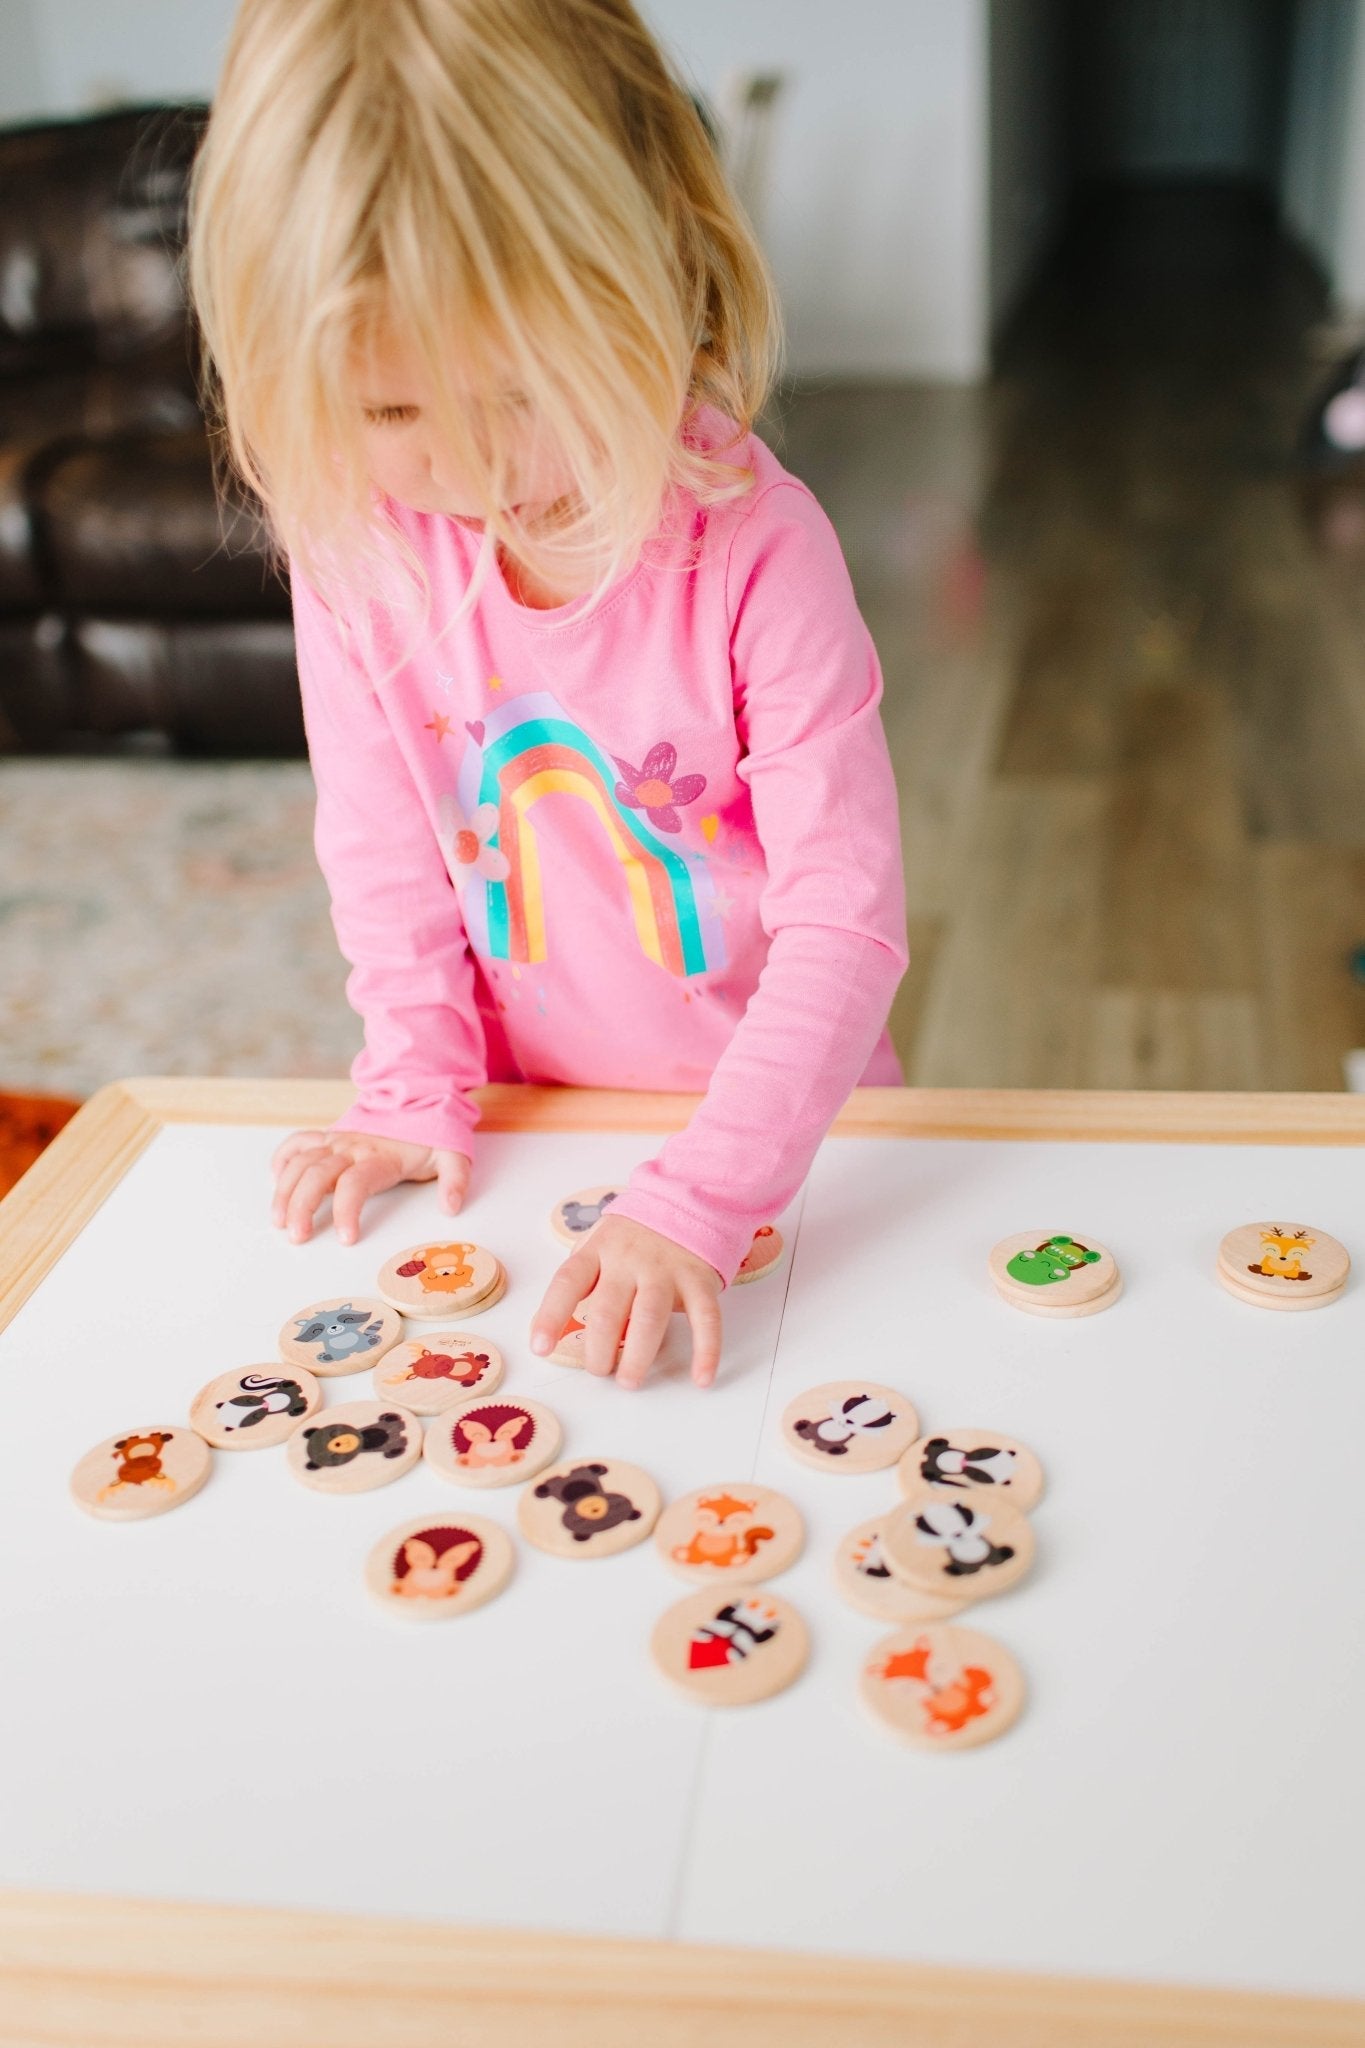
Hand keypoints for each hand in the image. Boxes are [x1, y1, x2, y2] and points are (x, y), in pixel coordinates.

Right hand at [270, 1129, 470, 1244]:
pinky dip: (283, 1159)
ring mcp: (337, 1141)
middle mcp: (352, 1148)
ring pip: (300, 1162)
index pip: (355, 1184)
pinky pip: (298, 1143)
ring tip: (279, 1220)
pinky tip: (276, 1180)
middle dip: (302, 1206)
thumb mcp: (453, 1156)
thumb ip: (455, 1180)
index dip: (346, 1211)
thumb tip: (450, 1207)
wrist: (417, 1100)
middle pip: (317, 1175)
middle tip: (297, 1236)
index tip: (345, 1238)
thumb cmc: (431, 1136)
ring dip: (284, 1190)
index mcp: (381, 1157)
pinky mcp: (329, 1137)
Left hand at [530, 1213, 722, 1389]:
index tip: (540, 1347)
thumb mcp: (598, 1244)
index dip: (551, 1315)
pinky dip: (706, 1351)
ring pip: (649, 1319)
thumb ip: (580, 1281)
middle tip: (599, 1371)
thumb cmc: (632, 1236)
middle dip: (599, 1351)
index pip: (568, 1282)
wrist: (686, 1203)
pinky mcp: (699, 1281)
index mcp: (598, 1250)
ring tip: (630, 1381)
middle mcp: (630, 1260)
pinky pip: (705, 1319)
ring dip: (638, 1356)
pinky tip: (701, 1378)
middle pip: (608, 1311)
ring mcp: (666, 1270)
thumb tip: (550, 1329)